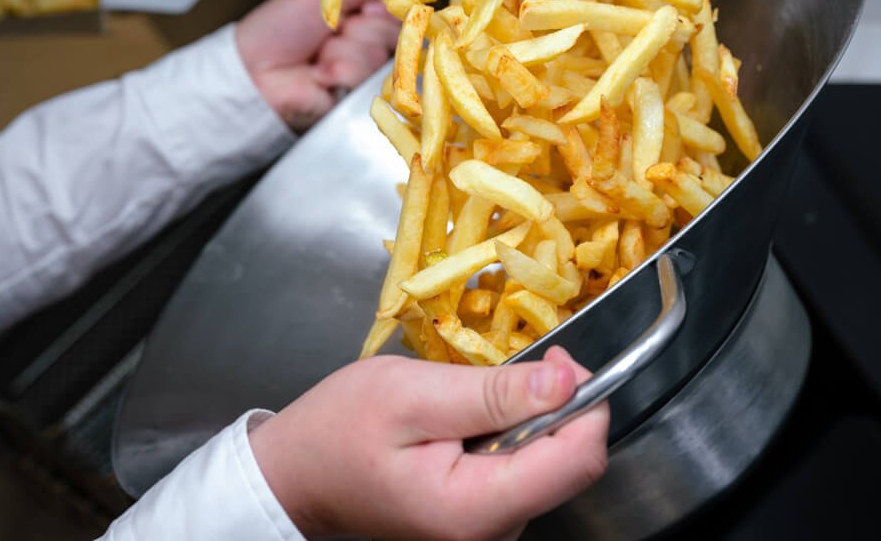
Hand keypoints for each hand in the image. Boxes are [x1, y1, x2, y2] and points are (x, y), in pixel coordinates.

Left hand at [235, 0, 398, 132]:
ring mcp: (364, 74)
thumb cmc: (281, 25)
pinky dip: (339, 71)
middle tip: (332, 31)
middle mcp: (369, 46)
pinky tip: (320, 75)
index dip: (384, 8)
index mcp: (363, 18)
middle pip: (395, 33)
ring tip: (319, 56)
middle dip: (361, 28)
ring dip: (343, 51)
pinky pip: (364, 78)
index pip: (400, 10)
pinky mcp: (357, 100)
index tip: (364, 8)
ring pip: (378, 55)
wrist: (252, 67)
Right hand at [249, 346, 608, 539]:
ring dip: (526, 419)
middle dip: (552, 406)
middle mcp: (493, 533)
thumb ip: (494, 392)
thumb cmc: (340, 429)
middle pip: (569, 463)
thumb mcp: (414, 393)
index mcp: (477, 508)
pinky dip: (508, 436)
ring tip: (466, 402)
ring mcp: (488, 531)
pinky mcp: (482, 518)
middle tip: (501, 372)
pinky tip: (465, 424)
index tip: (554, 357)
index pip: (580, 459)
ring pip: (548, 464)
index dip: (585, 400)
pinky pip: (522, 470)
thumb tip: (567, 379)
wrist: (295, 473)